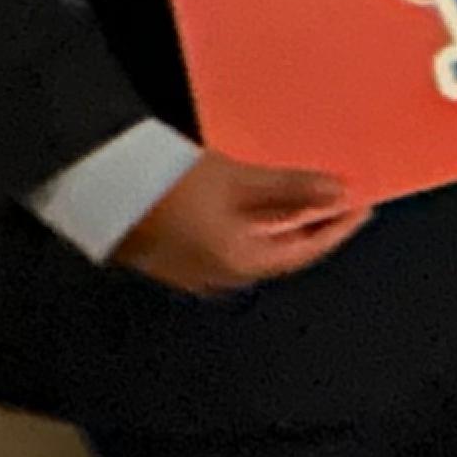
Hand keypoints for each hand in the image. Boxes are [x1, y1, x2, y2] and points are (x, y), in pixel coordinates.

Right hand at [112, 156, 368, 296]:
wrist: (95, 184)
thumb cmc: (166, 183)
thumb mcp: (239, 180)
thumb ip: (293, 189)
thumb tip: (341, 192)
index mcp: (237, 265)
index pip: (304, 253)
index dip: (337, 229)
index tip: (362, 208)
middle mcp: (218, 275)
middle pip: (281, 252)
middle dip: (312, 224)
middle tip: (339, 198)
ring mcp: (194, 268)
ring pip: (256, 246)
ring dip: (285, 222)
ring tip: (308, 192)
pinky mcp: (176, 253)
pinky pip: (231, 240)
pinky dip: (256, 222)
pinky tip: (264, 198)